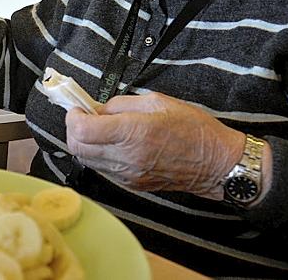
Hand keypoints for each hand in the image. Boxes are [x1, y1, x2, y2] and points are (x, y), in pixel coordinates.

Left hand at [66, 93, 244, 198]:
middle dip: (74, 130)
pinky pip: (102, 169)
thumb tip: (98, 109)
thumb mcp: (157, 102)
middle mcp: (127, 156)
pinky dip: (99, 155)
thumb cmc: (193, 129)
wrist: (214, 163)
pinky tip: (112, 144)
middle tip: (84, 116)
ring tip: (99, 129)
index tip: (77, 108)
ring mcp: (128, 174)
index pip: (82, 130)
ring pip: (86, 160)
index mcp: (133, 132)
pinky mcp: (132, 184)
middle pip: (77, 147)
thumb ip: (121, 104)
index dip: (73, 117)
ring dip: (85, 143)